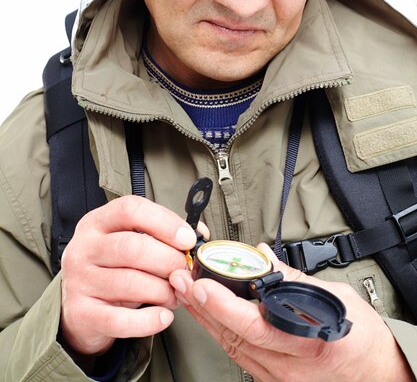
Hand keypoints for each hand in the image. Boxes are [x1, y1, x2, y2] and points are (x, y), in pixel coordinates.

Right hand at [60, 195, 197, 356]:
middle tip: (184, 272)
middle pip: (132, 247)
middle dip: (167, 260)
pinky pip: (120, 320)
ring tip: (175, 295)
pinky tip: (163, 317)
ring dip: (162, 290)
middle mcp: (84, 247)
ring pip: (129, 282)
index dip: (164, 222)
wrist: (79, 308)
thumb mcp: (130, 242)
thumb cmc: (114, 268)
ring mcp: (79, 280)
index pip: (131, 209)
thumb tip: (199, 233)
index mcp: (98, 222)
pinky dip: (148, 321)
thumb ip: (162, 235)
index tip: (187, 239)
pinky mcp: (82, 314)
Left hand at [169, 244, 413, 381]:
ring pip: (230, 345)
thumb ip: (296, 279)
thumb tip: (264, 258)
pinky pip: (238, 353)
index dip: (225, 306)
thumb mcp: (337, 299)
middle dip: (202, 305)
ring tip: (185, 290)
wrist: (377, 375)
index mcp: (308, 343)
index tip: (203, 285)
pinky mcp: (271, 378)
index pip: (256, 326)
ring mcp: (277, 376)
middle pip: (234, 335)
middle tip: (180, 278)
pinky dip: (219, 330)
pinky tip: (206, 314)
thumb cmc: (362, 340)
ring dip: (205, 316)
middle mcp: (287, 366)